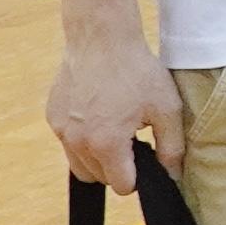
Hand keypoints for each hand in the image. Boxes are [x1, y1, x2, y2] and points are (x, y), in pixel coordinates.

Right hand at [44, 27, 185, 187]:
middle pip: (99, 179)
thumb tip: (171, 175)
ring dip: (98, 158)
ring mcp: (61, 130)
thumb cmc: (136, 71)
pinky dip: (83, 139)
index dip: (139, 176)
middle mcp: (77, 142)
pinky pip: (68, 143)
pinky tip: (100, 115)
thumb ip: (172, 147)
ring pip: (79, 165)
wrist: (101, 38)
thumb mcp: (166, 108)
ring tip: (116, 130)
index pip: (122, 186)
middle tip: (133, 140)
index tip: (146, 155)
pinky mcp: (53, 116)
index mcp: (106, 144)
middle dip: (118, 168)